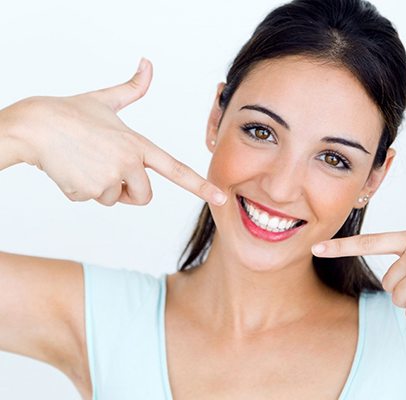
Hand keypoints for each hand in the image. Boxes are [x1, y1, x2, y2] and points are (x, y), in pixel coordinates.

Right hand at [7, 58, 226, 206]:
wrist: (33, 127)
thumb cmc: (69, 113)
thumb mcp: (105, 100)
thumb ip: (132, 89)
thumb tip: (148, 63)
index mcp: (138, 144)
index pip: (176, 169)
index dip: (200, 185)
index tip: (220, 196)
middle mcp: (128, 163)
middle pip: (144, 197)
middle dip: (130, 192)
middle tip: (108, 170)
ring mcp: (109, 179)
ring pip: (114, 199)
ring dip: (101, 188)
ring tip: (85, 163)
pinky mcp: (88, 192)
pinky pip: (92, 200)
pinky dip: (81, 190)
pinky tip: (71, 169)